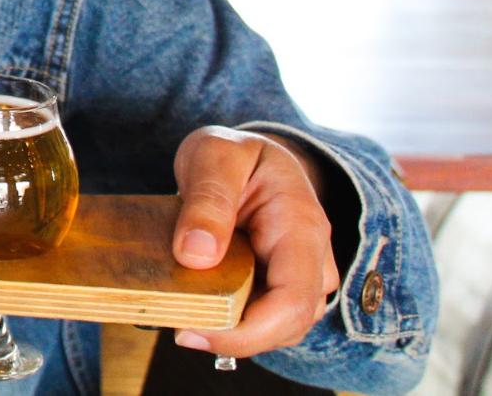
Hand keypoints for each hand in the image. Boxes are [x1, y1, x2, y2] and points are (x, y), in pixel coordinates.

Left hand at [170, 126, 340, 359]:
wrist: (252, 157)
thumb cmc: (237, 154)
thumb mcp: (214, 156)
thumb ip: (206, 200)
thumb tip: (196, 255)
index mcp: (302, 228)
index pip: (292, 302)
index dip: (248, 331)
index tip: (194, 330)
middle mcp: (312, 261)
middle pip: (287, 325)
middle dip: (234, 336)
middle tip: (179, 327)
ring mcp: (300, 279)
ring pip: (275, 328)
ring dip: (231, 330)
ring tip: (183, 312)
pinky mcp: (279, 288)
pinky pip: (260, 318)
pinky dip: (230, 320)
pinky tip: (196, 306)